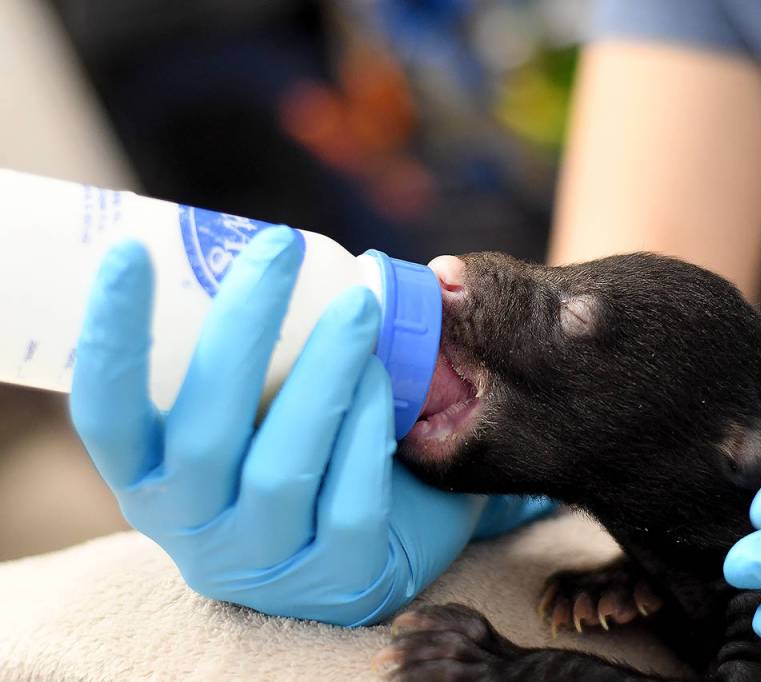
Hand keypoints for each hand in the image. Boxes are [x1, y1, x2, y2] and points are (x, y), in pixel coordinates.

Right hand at [70, 227, 546, 625]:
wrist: (373, 544)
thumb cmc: (296, 452)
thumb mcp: (246, 414)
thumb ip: (245, 355)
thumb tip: (270, 244)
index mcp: (150, 479)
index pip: (105, 417)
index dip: (109, 338)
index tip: (130, 252)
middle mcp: (194, 528)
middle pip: (204, 432)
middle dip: (242, 329)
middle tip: (281, 246)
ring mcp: (266, 561)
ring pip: (281, 469)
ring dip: (321, 375)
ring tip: (357, 309)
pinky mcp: (339, 578)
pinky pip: (350, 501)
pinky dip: (365, 430)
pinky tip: (381, 379)